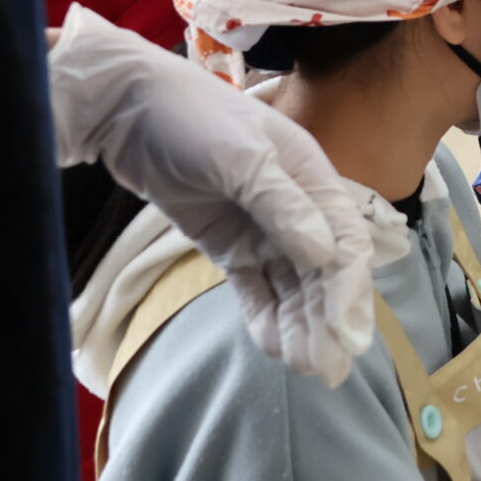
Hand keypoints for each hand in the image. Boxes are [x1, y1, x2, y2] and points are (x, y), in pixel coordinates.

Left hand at [46, 4, 374, 382]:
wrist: (130, 110)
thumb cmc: (194, 118)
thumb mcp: (242, 156)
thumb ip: (284, 205)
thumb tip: (327, 255)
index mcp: (313, 177)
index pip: (345, 242)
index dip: (350, 290)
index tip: (348, 333)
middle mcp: (296, 208)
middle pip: (322, 273)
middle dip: (327, 320)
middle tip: (327, 369)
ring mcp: (262, 229)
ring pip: (291, 287)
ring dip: (301, 325)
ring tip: (304, 367)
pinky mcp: (230, 245)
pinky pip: (255, 288)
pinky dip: (265, 316)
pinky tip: (274, 347)